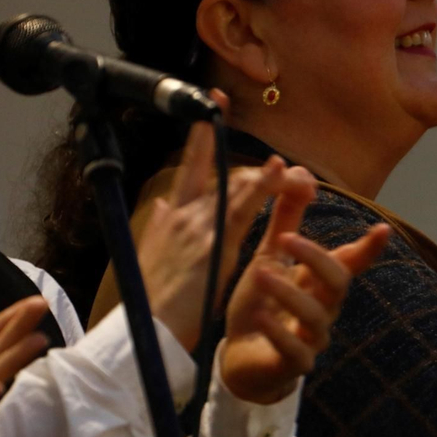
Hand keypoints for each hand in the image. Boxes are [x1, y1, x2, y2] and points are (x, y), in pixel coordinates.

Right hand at [137, 117, 289, 350]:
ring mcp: (198, 227)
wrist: (146, 331)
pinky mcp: (213, 244)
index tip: (211, 106)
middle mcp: (182, 215)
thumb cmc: (153, 302)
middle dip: (226, 142)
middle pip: (213, 169)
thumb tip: (164, 206)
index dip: (201, 137)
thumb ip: (163, 228)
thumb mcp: (153, 257)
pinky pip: (244, 208)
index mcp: (171, 218)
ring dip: (264, 172)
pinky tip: (279, 170)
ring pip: (234, 185)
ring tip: (290, 165)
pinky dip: (263, 185)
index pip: (189, 168)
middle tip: (238, 118)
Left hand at [223, 170, 390, 403]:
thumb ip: (284, 220)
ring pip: (316, 316)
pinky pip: (295, 351)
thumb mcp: (268, 258)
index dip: (368, 248)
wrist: (239, 360)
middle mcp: (323, 309)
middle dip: (316, 258)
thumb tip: (299, 171)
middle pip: (338, 282)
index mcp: (318, 283)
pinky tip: (261, 316)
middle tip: (285, 238)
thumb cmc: (260, 306)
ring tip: (260, 272)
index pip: (350, 262)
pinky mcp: (293, 365)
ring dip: (289, 292)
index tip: (382, 229)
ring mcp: (312, 339)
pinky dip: (278, 332)